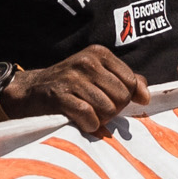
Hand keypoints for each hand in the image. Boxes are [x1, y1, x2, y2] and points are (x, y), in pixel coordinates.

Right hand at [16, 47, 147, 138]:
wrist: (32, 91)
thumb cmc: (72, 85)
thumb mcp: (99, 75)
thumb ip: (127, 81)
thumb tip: (146, 97)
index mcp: (99, 54)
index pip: (131, 82)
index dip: (125, 97)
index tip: (110, 99)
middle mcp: (86, 62)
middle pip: (121, 97)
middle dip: (113, 109)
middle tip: (97, 109)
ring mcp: (72, 78)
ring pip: (107, 108)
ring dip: (100, 119)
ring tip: (88, 114)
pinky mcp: (59, 96)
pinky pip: (89, 116)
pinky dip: (89, 125)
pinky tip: (81, 121)